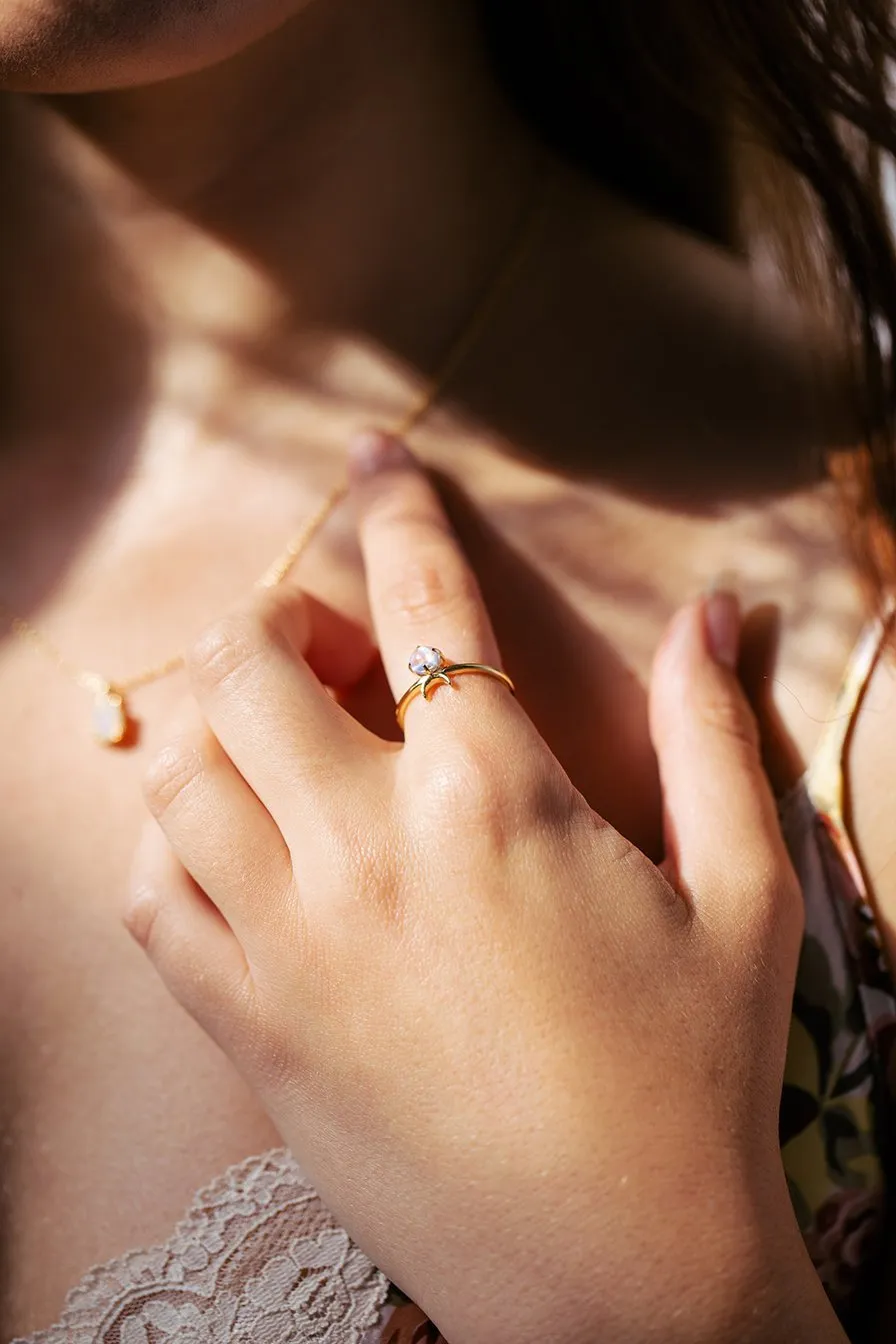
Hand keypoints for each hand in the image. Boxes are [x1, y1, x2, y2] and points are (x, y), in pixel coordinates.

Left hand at [128, 433, 844, 1343]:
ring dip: (217, 719)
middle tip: (338, 652)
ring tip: (284, 739)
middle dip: (280, 618)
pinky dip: (169, 843)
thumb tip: (713, 611)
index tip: (375, 460)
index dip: (397, 510)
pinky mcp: (246, 1031)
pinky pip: (149, 898)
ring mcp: (288, 945)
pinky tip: (234, 848)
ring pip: (180, 768)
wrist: (616, 1287)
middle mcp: (369, 854)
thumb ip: (718, 735)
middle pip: (252, 663)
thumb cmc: (693, 1086)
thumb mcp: (746, 898)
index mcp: (497, 801)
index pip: (420, 607)